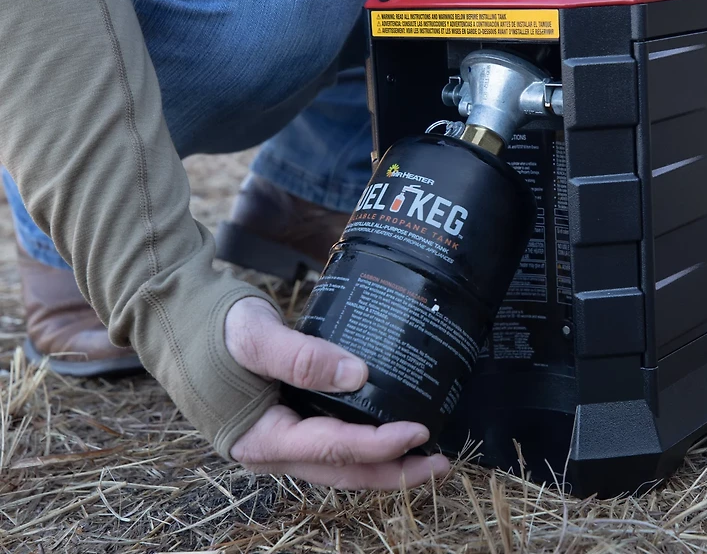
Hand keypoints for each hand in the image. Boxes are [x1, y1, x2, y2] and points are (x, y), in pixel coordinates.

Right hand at [224, 297, 449, 488]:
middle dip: (393, 472)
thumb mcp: (254, 336)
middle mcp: (269, 450)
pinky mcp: (280, 422)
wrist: (179, 320)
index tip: (419, 430)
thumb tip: (359, 374)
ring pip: (336, 465)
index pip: (332, 450)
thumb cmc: (212, 328)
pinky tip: (382, 429)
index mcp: (260, 437)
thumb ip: (301, 358)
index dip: (380, 445)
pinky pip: (327, 444)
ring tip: (423, 453)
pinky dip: (359, 444)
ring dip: (381, 463)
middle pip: (342, 473)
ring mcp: (275, 439)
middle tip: (440, 462)